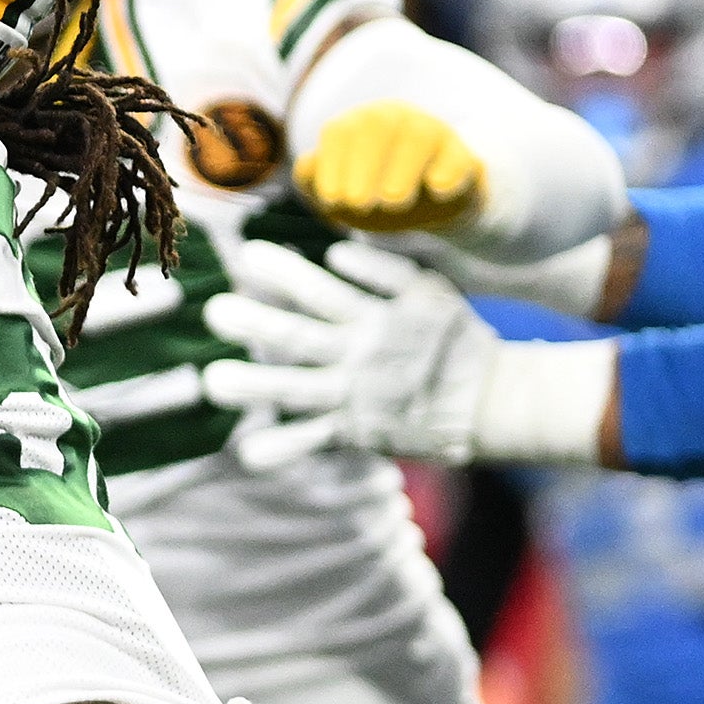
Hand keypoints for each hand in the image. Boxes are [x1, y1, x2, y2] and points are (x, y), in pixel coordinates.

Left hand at [202, 238, 613, 467]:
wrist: (492, 402)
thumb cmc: (453, 337)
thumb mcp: (431, 290)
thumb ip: (384, 268)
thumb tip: (336, 251)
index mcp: (375, 318)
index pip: (322, 290)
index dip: (285, 272)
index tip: (249, 254)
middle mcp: (359, 356)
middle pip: (298, 339)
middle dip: (254, 325)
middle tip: (215, 312)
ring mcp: (354, 397)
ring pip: (296, 391)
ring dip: (253, 386)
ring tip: (212, 381)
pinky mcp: (356, 432)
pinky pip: (315, 442)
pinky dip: (284, 448)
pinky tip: (250, 451)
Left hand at [293, 101, 485, 235]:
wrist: (431, 205)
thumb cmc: (374, 192)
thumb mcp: (340, 192)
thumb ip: (315, 181)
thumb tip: (307, 168)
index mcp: (359, 124)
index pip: (341, 132)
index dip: (333, 164)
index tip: (330, 199)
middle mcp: (397, 120)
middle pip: (378, 126)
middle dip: (364, 164)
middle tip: (356, 204)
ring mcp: (435, 134)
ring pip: (420, 136)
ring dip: (403, 167)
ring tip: (392, 202)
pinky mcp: (464, 158)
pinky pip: (460, 156)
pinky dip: (449, 170)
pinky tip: (437, 188)